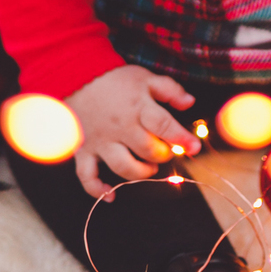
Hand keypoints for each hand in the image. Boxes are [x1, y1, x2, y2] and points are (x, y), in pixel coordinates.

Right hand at [68, 66, 201, 198]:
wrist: (76, 77)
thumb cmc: (115, 79)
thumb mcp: (145, 77)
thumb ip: (169, 89)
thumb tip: (190, 102)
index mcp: (137, 107)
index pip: (164, 126)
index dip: (182, 139)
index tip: (194, 147)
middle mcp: (120, 128)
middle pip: (148, 150)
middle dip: (163, 155)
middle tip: (165, 150)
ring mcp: (101, 142)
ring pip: (123, 167)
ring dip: (141, 172)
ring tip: (149, 166)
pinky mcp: (84, 151)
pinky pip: (87, 176)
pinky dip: (97, 190)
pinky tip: (110, 195)